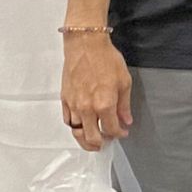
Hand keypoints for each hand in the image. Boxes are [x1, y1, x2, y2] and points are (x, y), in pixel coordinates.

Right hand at [60, 33, 132, 149]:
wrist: (85, 47)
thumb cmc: (106, 60)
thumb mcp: (124, 82)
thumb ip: (124, 105)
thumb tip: (126, 120)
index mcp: (104, 104)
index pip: (111, 129)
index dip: (118, 134)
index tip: (122, 133)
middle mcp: (87, 108)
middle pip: (91, 137)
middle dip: (99, 144)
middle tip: (105, 144)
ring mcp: (73, 105)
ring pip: (76, 131)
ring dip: (84, 139)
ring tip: (92, 140)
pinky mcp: (64, 99)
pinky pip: (67, 120)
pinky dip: (74, 126)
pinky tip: (81, 125)